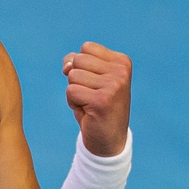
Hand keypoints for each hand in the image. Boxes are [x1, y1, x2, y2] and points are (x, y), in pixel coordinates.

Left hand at [62, 42, 131, 156]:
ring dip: (75, 92)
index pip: (86, 48)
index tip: (96, 84)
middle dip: (77, 79)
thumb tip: (67, 66)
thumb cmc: (97, 107)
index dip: (82, 67)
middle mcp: (121, 71)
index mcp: (122, 62)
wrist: (109, 140)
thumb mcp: (89, 78)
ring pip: (73, 75)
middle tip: (92, 96)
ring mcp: (114, 85)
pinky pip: (70, 91)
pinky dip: (73, 103)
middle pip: (78, 60)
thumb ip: (76, 63)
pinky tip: (88, 112)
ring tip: (90, 104)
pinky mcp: (102, 100)